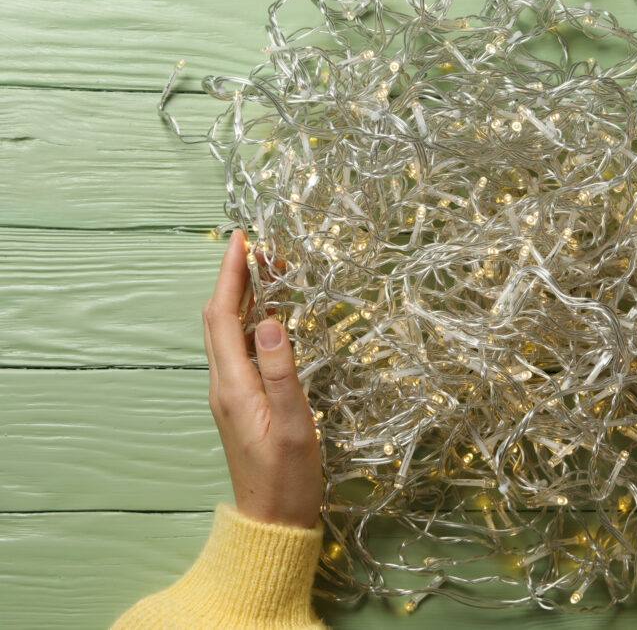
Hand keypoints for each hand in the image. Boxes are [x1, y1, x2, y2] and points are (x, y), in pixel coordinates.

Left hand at [201, 229, 323, 528]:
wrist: (272, 521)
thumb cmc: (288, 478)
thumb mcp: (294, 425)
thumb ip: (281, 372)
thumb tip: (269, 319)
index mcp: (233, 385)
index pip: (222, 316)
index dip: (230, 275)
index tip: (241, 240)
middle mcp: (223, 385)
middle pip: (218, 319)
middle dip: (235, 279)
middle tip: (262, 251)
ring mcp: (229, 395)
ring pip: (226, 334)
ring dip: (240, 299)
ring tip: (268, 275)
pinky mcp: (239, 403)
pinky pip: (236, 350)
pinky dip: (247, 323)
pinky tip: (268, 320)